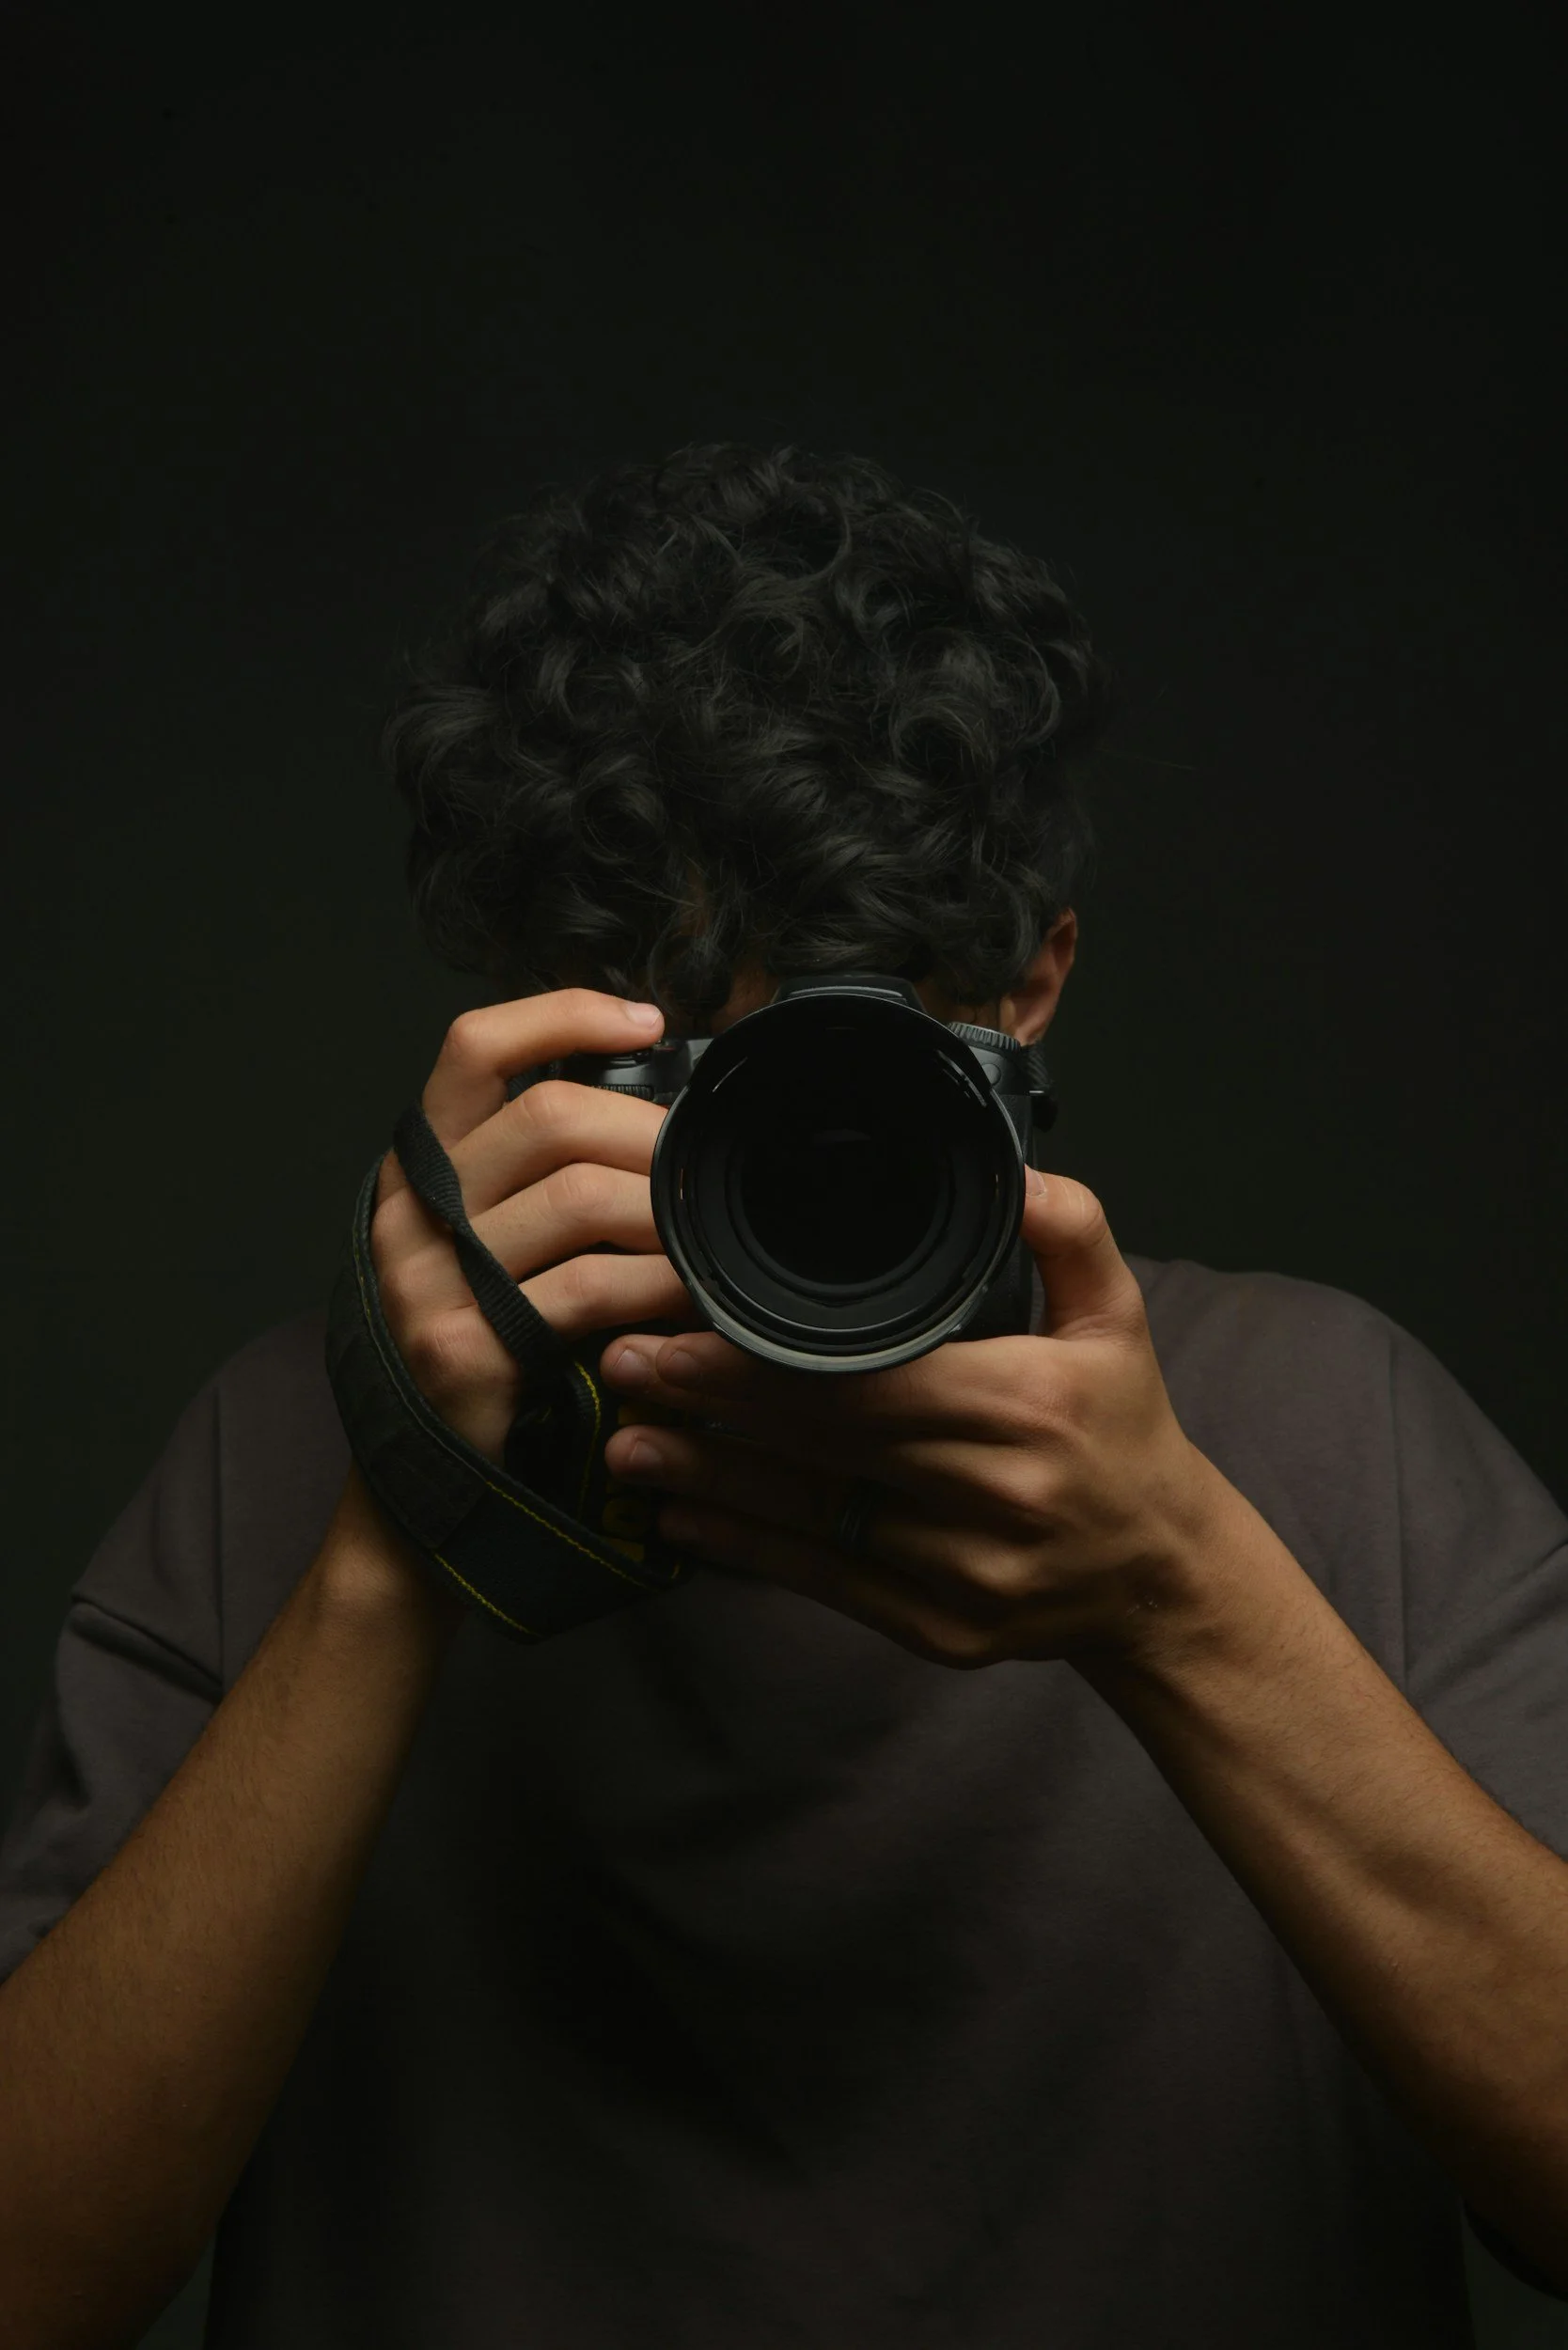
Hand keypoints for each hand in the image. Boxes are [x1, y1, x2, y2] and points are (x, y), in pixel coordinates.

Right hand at [371, 987, 704, 1462]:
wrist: (424, 1493)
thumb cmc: (487, 1355)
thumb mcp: (494, 1248)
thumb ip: (543, 1181)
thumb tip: (659, 1121)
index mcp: (420, 1168)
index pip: (474, 1049)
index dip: (562, 1015)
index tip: (647, 1022)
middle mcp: (410, 1211)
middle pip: (549, 1117)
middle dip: (647, 1134)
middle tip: (701, 1169)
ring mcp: (427, 1281)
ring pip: (578, 1197)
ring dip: (665, 1213)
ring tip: (707, 1238)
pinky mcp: (463, 1349)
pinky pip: (587, 1288)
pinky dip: (657, 1284)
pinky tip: (689, 1297)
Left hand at [597, 1174, 1229, 1666]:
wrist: (1160, 1576)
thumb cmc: (1124, 1430)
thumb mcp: (1120, 1317)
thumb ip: (1070, 1233)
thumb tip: (1016, 1172)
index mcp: (1025, 1407)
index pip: (866, 1384)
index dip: (763, 1365)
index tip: (681, 1330)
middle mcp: (992, 1495)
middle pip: (823, 1447)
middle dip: (711, 1406)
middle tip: (623, 1365)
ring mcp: (964, 1574)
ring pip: (811, 1519)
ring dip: (709, 1481)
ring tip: (627, 1445)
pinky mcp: (939, 1630)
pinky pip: (825, 1583)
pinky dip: (748, 1550)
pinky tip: (682, 1519)